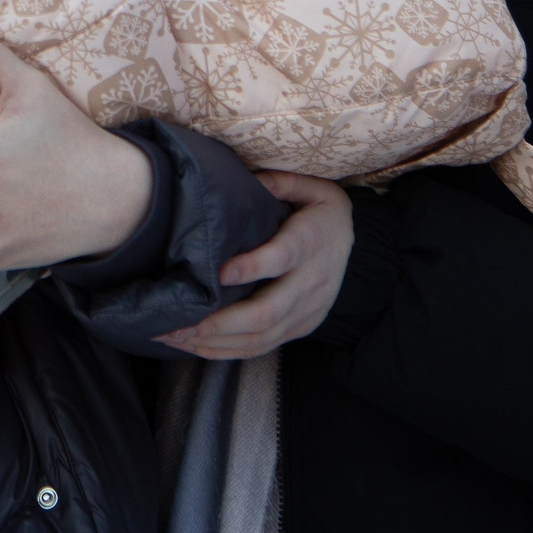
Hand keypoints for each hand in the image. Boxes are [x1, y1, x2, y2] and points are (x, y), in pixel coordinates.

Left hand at [157, 171, 351, 359]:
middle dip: (220, 322)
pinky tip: (196, 346)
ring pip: (261, 337)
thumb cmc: (322, 212)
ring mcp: (307, 311)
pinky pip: (262, 347)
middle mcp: (311, 282)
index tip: (218, 274)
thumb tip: (246, 181)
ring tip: (175, 337)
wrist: (357, 243)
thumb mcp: (313, 187)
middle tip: (178, 323)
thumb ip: (280, 183)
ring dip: (215, 342)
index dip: (252, 268)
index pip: (282, 258)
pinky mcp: (300, 328)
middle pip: (266, 313)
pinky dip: (226, 351)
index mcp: (311, 242)